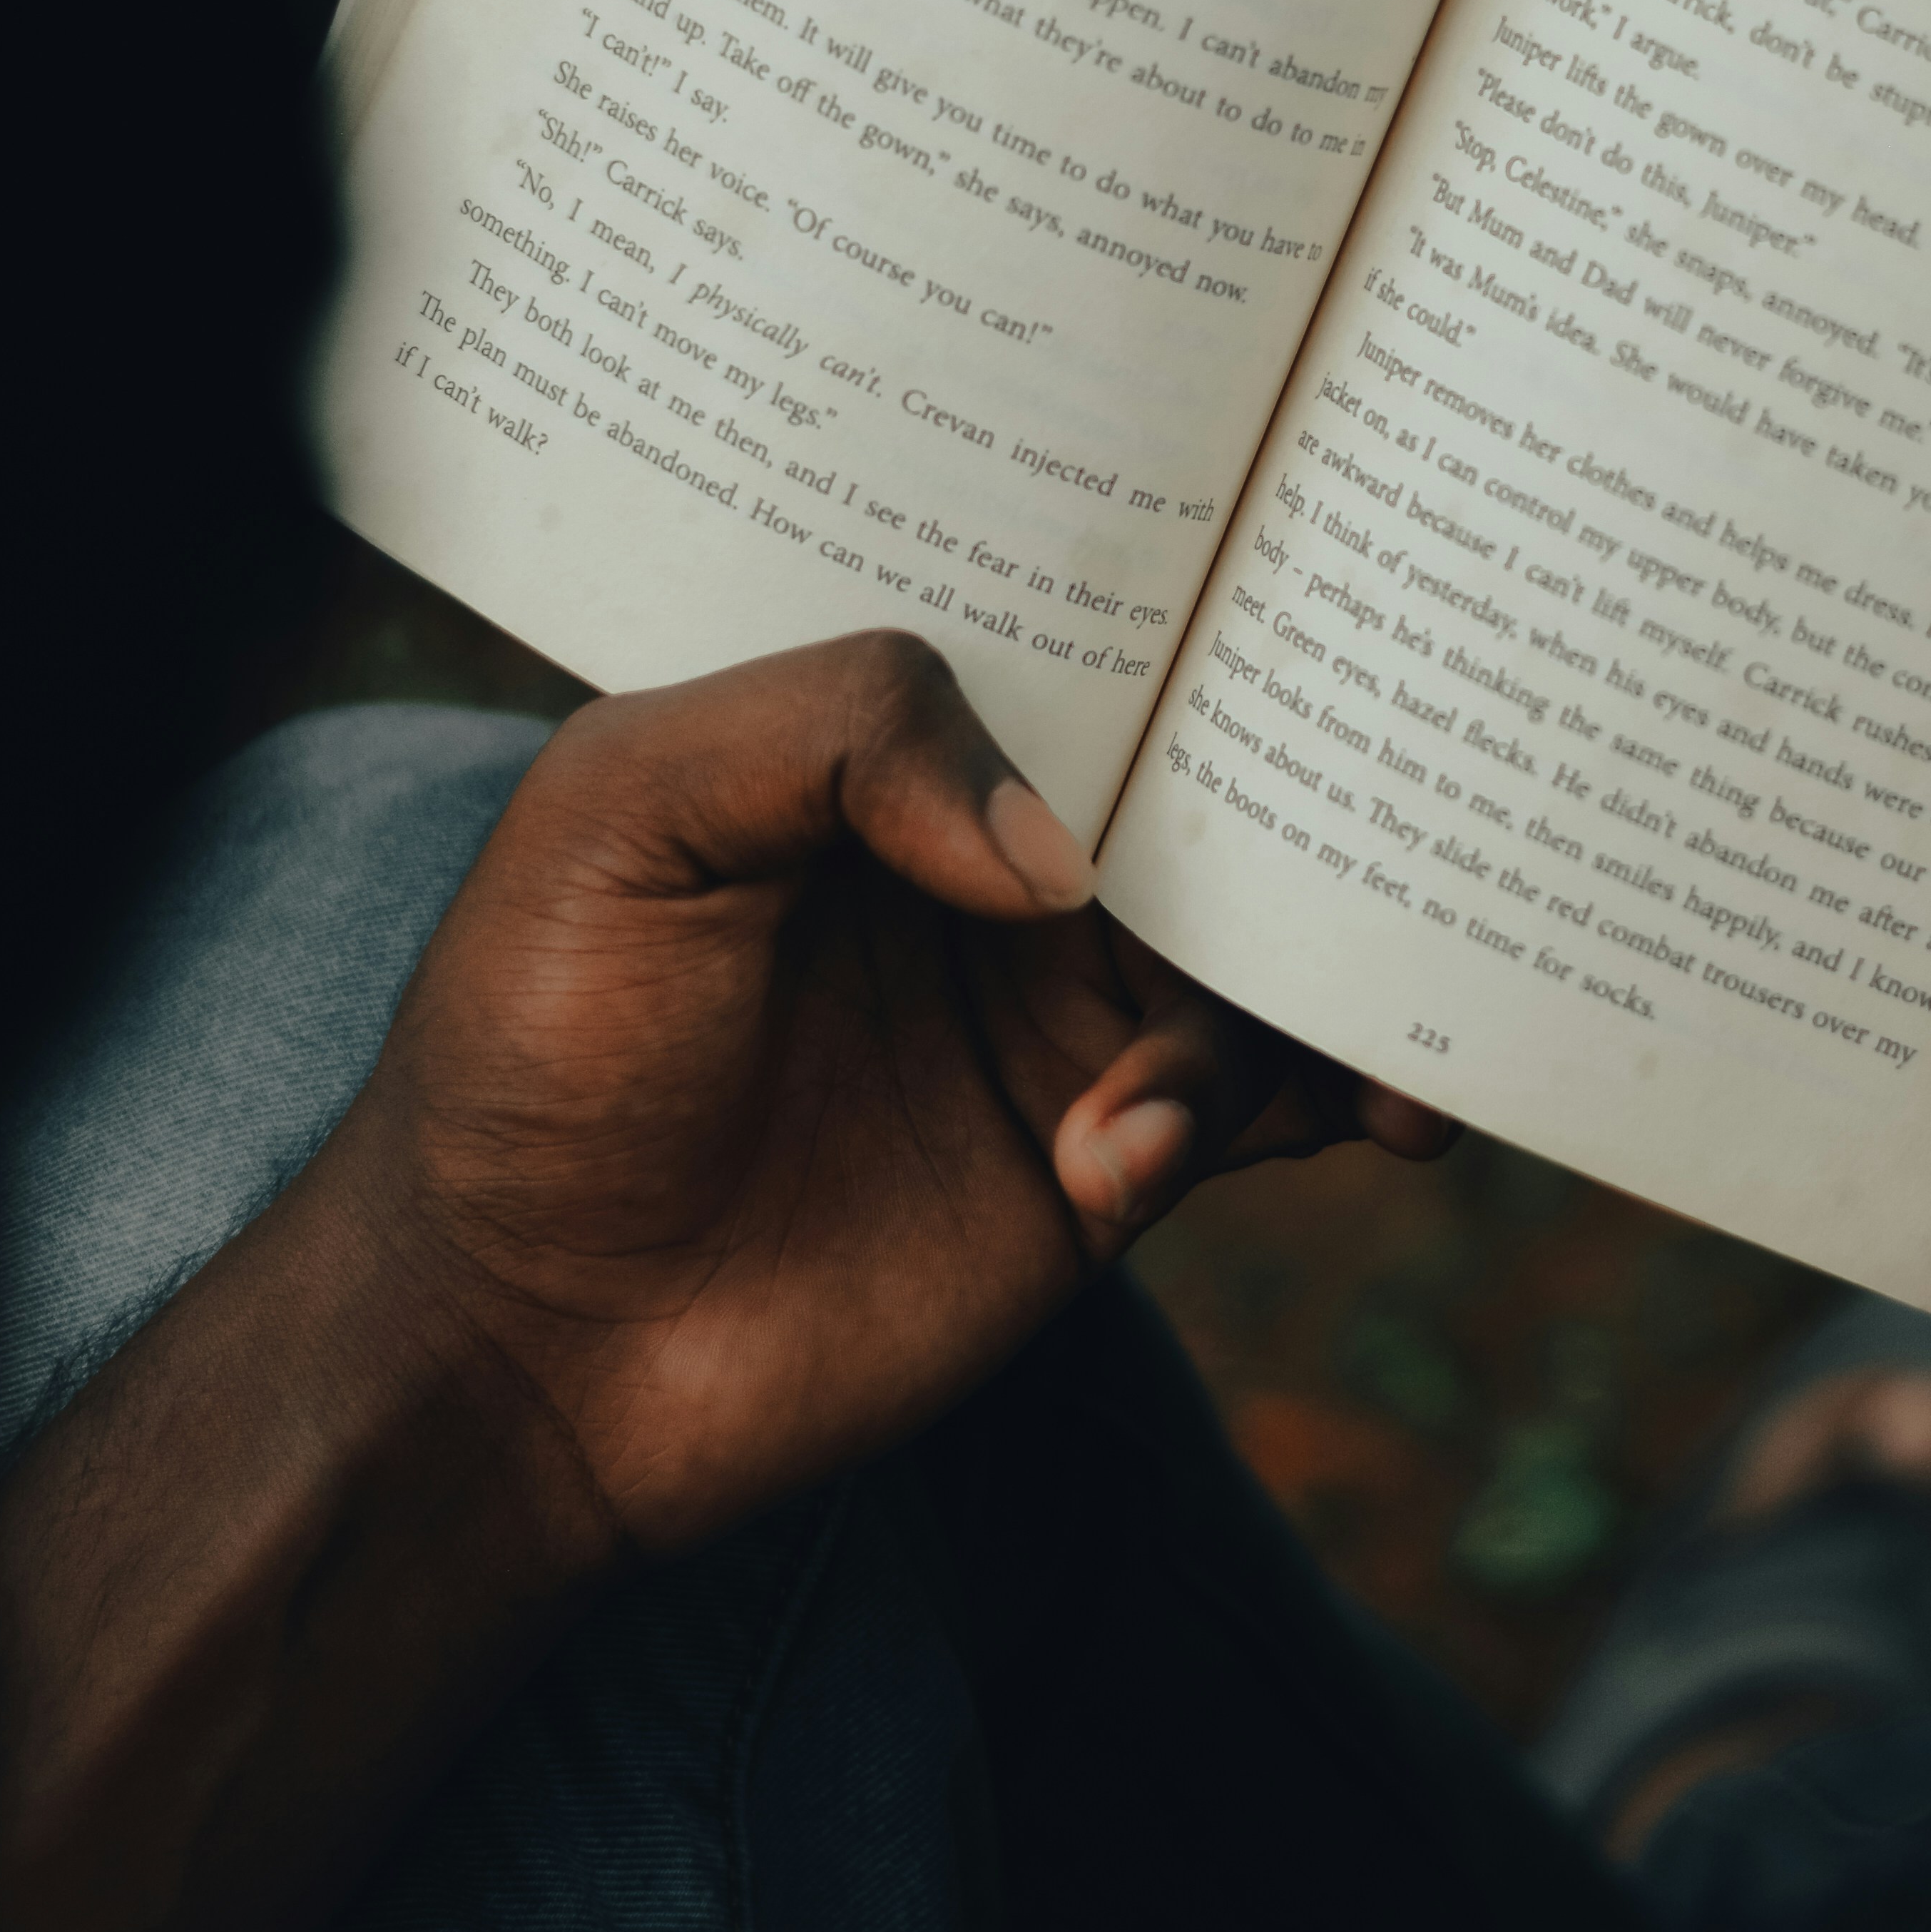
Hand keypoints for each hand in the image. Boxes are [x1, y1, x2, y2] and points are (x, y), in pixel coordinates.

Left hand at [325, 631, 1444, 1556]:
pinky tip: (1140, 1154)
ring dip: (1315, 982)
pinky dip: (1282, 1109)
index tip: (1303, 588)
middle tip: (1412, 820)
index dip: (1199, 618)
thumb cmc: (530, 1047)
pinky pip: (1250, 1107)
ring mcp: (1060, 1014)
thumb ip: (829, 732)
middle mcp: (996, 868)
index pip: (1090, 651)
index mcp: (894, 755)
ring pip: (1265, 954)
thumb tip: (1058, 844)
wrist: (518, 1343)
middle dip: (1329, 795)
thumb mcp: (621, 811)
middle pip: (1218, 795)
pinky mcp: (1100, 1165)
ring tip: (1302, 1058)